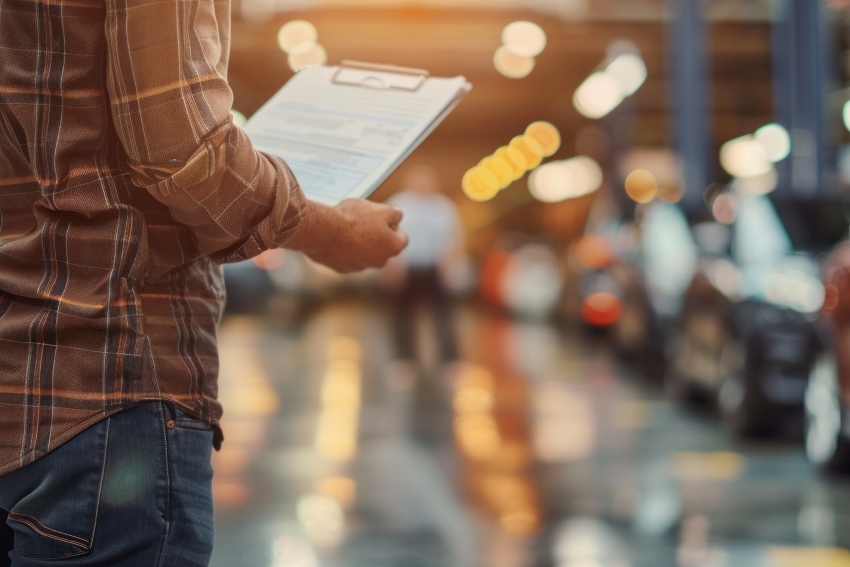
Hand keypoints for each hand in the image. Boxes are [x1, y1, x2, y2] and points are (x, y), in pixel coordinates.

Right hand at [287, 199, 407, 272]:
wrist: (323, 231)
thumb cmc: (353, 219)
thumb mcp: (380, 208)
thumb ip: (395, 214)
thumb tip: (397, 217)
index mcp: (393, 248)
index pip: (401, 237)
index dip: (393, 224)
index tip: (381, 217)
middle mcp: (380, 262)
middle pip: (383, 247)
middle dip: (378, 235)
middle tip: (364, 221)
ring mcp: (361, 267)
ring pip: (366, 253)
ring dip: (362, 243)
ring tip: (348, 228)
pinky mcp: (344, 269)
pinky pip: (349, 258)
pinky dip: (347, 249)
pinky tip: (338, 237)